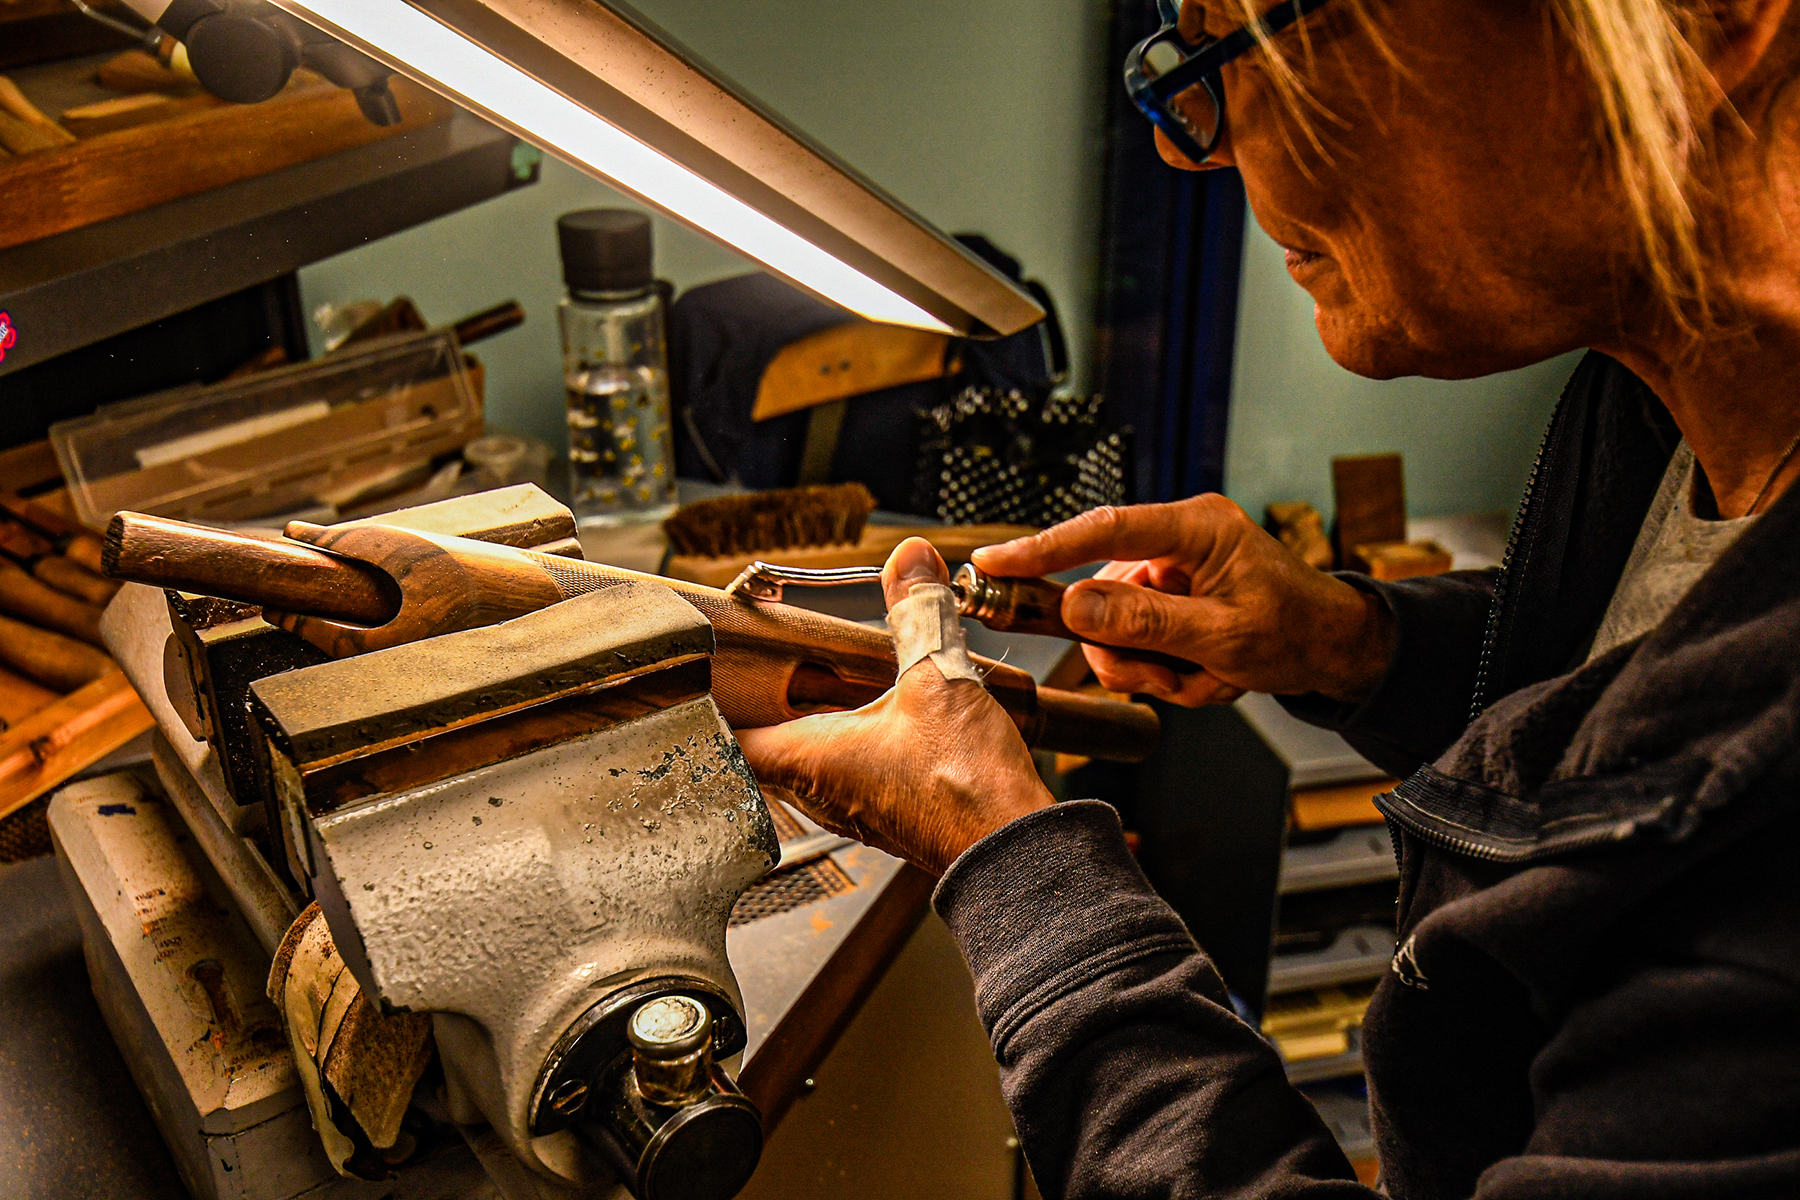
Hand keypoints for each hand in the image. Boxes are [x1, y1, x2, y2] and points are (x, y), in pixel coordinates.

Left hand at [736, 539, 1053, 875]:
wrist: (1012, 849)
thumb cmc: (965, 786)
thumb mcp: (938, 676)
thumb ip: (917, 612)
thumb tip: (909, 561)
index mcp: (807, 759)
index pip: (726, 739)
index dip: (711, 708)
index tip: (709, 677)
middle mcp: (820, 792)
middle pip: (763, 749)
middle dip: (766, 709)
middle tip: (768, 669)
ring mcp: (853, 810)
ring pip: (809, 765)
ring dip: (812, 728)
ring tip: (820, 687)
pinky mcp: (889, 816)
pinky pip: (850, 777)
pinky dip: (851, 747)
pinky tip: (877, 722)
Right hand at [971, 494, 1394, 705]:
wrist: (1334, 649)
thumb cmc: (1297, 632)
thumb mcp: (1222, 637)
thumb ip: (1145, 622)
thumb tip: (1076, 607)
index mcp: (1195, 528)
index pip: (1103, 529)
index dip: (1043, 548)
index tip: (994, 564)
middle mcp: (1176, 541)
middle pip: (1103, 597)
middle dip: (1133, 653)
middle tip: (1174, 680)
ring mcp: (1170, 571)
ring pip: (1116, 630)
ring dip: (1155, 669)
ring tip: (1206, 678)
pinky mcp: (1167, 597)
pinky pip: (1136, 641)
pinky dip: (1166, 671)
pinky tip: (1205, 674)